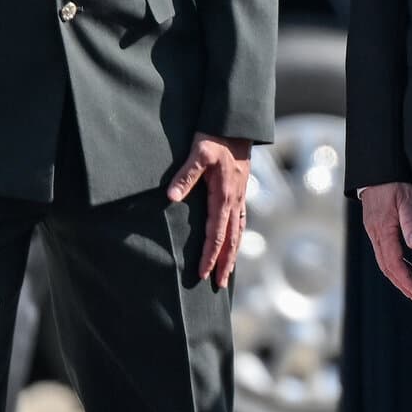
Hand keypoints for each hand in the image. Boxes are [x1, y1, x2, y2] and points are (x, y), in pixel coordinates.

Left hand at [166, 133, 251, 288]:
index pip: (217, 234)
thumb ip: (185, 176)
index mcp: (224, 196)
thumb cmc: (214, 139)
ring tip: (228, 272)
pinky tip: (233, 242)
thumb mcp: (197, 154)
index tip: (202, 274)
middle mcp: (234, 200)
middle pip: (231, 240)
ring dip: (233, 254)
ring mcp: (240, 196)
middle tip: (219, 286)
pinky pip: (240, 221)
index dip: (210, 256)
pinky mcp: (240, 191)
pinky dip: (236, 237)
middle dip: (225, 264)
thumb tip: (171, 197)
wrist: (235, 126)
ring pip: (238, 232)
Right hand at [361, 181, 411, 307]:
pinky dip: (395, 266)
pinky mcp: (376, 230)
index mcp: (383, 230)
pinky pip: (384, 254)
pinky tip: (407, 269)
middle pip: (387, 268)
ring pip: (384, 263)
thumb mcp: (407, 200)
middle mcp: (375, 235)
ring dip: (398, 278)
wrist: (377, 170)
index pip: (394, 264)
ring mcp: (374, 233)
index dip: (406, 282)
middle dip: (403, 286)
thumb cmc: (394, 183)